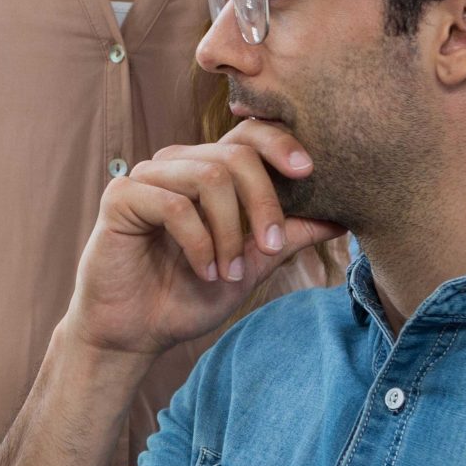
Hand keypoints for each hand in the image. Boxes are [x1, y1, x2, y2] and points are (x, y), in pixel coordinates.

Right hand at [62, 119, 345, 357]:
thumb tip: (342, 219)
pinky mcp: (122, 197)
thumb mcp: (252, 265)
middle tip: (270, 249)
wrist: (134, 332)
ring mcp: (147, 176)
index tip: (308, 172)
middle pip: (236, 155)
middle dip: (264, 204)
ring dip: (230, 232)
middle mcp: (178, 163)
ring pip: (209, 177)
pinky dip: (199, 243)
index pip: (249, 133)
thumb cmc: (188, 295)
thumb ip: (288, 237)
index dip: (281, 143)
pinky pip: (174, 205)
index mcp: (209, 170)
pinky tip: (205, 272)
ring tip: (230, 272)